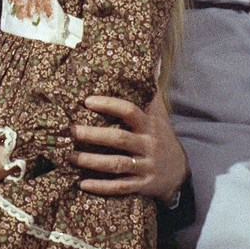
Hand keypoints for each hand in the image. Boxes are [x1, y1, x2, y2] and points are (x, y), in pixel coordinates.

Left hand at [69, 91, 188, 200]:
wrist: (179, 173)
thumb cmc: (161, 137)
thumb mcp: (160, 114)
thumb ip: (152, 91)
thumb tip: (155, 61)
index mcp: (149, 125)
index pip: (129, 111)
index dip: (109, 105)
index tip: (87, 101)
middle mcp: (148, 145)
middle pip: (119, 139)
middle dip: (94, 135)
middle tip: (72, 131)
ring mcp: (145, 166)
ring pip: (117, 164)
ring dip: (92, 161)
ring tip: (70, 157)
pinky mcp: (141, 185)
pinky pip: (120, 187)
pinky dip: (101, 187)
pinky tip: (83, 184)